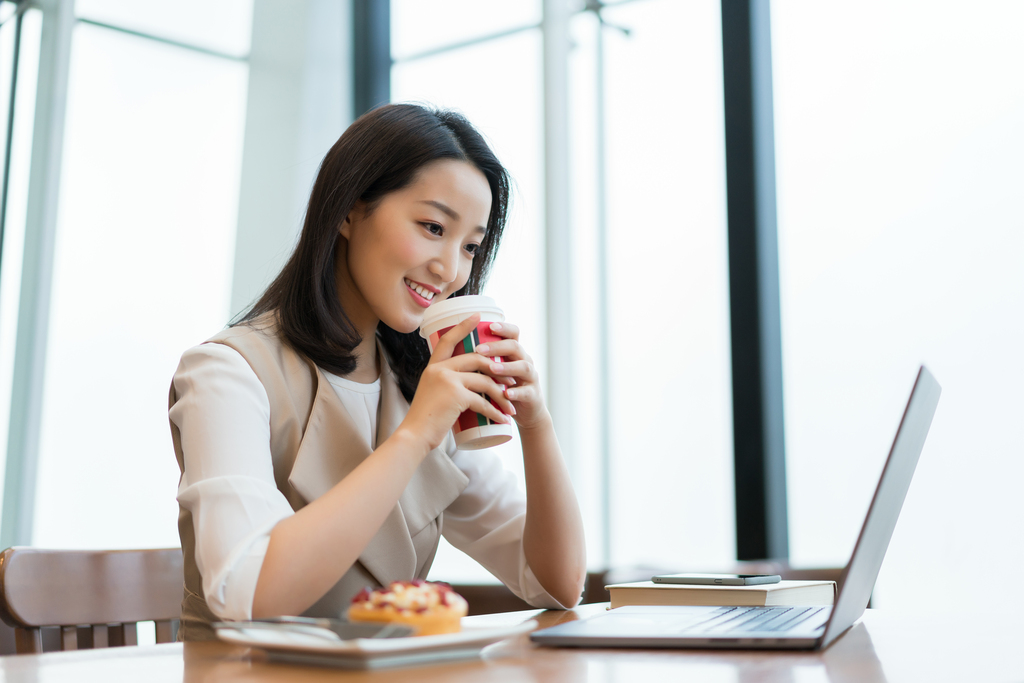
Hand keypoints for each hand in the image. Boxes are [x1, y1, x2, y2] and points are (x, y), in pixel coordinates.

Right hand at [398, 314, 515, 452]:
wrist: (414, 435)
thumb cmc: (424, 420)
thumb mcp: (432, 393)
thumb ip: (446, 384)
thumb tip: (467, 384)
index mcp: (433, 367)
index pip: (448, 339)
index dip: (463, 327)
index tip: (477, 317)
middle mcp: (440, 369)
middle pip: (476, 359)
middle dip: (498, 369)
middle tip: (511, 381)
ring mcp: (448, 380)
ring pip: (484, 381)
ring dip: (501, 394)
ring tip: (510, 405)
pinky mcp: (456, 395)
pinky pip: (483, 401)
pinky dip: (496, 412)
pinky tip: (503, 418)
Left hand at [473, 322, 550, 429]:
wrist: (523, 412)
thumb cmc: (502, 387)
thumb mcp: (493, 370)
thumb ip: (481, 359)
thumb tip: (452, 344)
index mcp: (514, 353)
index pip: (512, 333)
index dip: (503, 327)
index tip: (489, 325)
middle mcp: (524, 360)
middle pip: (515, 346)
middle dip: (497, 347)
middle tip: (479, 349)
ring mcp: (530, 377)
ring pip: (523, 367)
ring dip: (507, 367)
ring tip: (492, 369)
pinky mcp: (532, 396)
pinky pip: (526, 392)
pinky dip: (516, 392)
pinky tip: (506, 394)